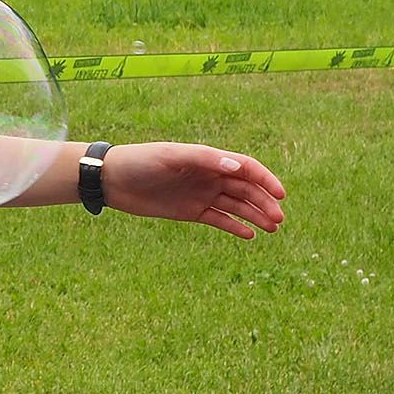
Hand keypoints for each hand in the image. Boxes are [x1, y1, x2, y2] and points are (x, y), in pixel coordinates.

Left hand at [104, 142, 284, 239]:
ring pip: (236, 206)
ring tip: (272, 229)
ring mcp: (201, 194)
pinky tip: (250, 236)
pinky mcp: (190, 211)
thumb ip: (203, 159)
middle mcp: (209, 176)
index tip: (280, 195)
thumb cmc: (141, 161)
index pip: (246, 168)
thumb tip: (235, 167)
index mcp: (208, 159)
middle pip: (246, 189)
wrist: (113, 179)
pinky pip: (219, 219)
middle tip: (278, 220)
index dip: (265, 180)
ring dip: (255, 216)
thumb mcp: (171, 157)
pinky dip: (235, 227)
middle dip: (264, 203)